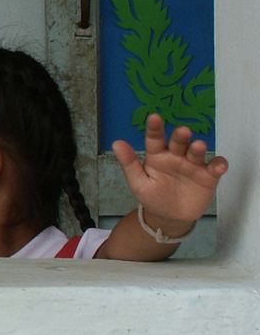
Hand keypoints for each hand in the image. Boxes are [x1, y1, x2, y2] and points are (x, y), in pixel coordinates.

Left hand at [112, 113, 227, 233]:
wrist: (168, 217)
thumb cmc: (152, 195)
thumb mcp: (137, 181)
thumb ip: (128, 163)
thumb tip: (116, 143)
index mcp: (157, 155)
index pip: (154, 139)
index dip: (155, 128)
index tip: (154, 117)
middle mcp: (176, 156)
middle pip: (179, 142)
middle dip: (181, 136)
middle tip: (182, 131)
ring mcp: (193, 164)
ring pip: (196, 152)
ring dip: (198, 148)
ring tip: (198, 146)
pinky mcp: (208, 176)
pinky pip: (215, 167)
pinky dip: (219, 165)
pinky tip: (219, 165)